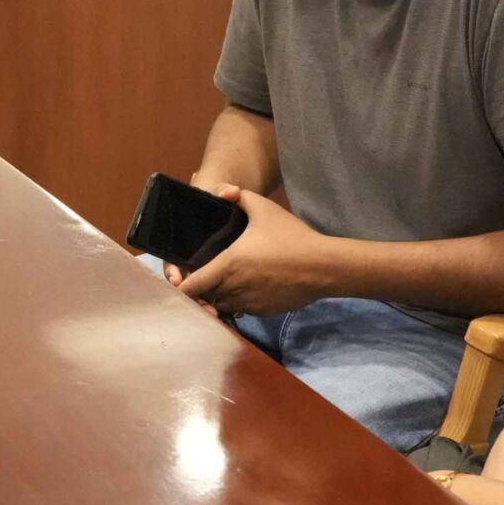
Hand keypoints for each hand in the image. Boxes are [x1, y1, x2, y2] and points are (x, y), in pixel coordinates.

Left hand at [176, 186, 344, 314]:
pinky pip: (242, 309)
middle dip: (200, 290)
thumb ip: (240, 197)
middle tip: (202, 277)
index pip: (191, 286)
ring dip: (219, 296)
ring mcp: (248, 303)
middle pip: (204, 297)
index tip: (179, 280)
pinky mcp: (263, 312)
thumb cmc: (292, 237)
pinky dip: (239, 301)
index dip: (181, 285)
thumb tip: (227, 192)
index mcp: (227, 265)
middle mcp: (233, 289)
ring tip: (225, 281)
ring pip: (222, 305)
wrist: (324, 267)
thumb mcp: (264, 209)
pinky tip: (248, 286)